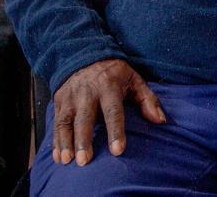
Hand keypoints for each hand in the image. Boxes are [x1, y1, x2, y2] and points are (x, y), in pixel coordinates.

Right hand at [51, 58, 165, 165]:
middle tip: (85, 161)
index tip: (117, 150)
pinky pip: (56, 122)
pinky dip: (55, 140)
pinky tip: (57, 157)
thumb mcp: (134, 79)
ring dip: (65, 142)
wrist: (85, 55)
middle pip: (85, 118)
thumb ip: (148, 100)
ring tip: (66, 161)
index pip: (113, 110)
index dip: (115, 131)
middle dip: (83, 139)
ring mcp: (70, 97)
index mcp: (108, 86)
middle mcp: (87, 92)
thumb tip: (160, 121)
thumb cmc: (114, 74)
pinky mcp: (59, 101)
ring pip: (66, 121)